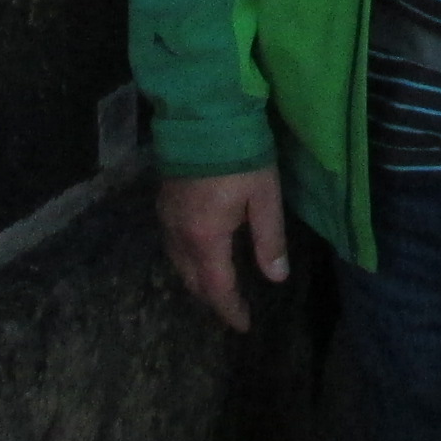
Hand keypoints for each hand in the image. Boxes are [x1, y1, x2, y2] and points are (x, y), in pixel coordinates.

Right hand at [156, 167, 289, 332]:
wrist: (202, 115)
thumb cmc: (240, 155)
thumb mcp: (265, 197)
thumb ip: (270, 239)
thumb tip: (276, 278)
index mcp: (205, 238)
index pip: (217, 287)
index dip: (230, 309)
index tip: (244, 325)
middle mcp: (179, 234)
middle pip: (193, 280)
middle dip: (212, 299)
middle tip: (233, 310)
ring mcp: (167, 217)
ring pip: (178, 264)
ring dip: (198, 281)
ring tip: (218, 288)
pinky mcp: (163, 202)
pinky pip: (172, 245)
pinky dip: (187, 260)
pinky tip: (200, 255)